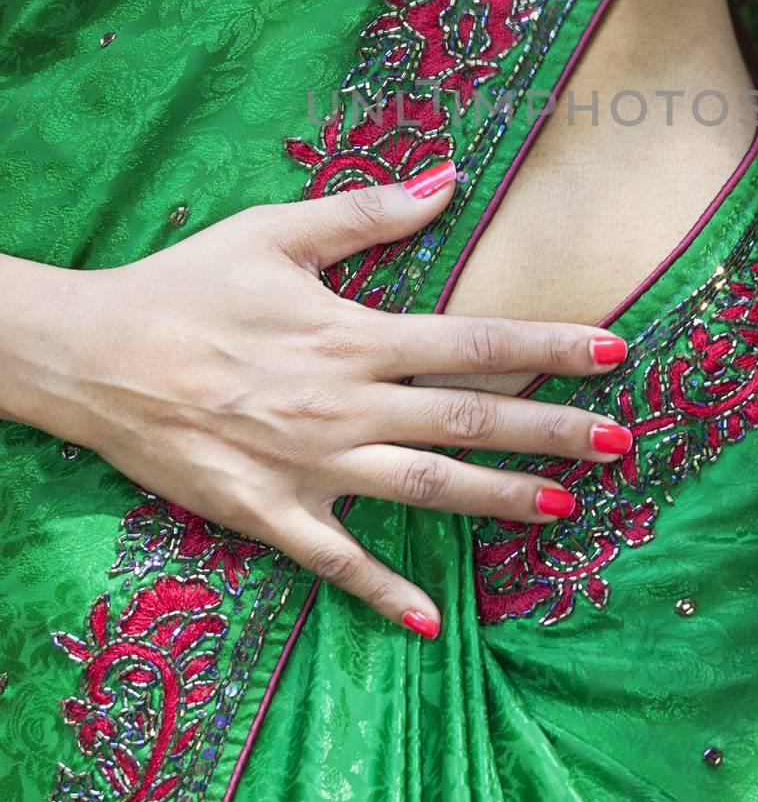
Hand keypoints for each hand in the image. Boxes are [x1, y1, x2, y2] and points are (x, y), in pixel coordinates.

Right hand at [0, 161, 630, 636]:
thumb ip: (368, 211)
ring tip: (564, 510)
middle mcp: (344, 406)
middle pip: (469, 420)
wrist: (94, 357)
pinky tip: (433, 624)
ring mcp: (309, 468)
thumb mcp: (274, 232)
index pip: (474, 341)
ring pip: (425, 490)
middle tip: (619, 441)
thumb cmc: (186, 286)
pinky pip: (337, 562)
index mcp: (352, 335)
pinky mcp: (269, 515)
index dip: (549, 344)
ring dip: (499, 501)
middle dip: (551, 431)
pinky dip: (385, 594)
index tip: (614, 350)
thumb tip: (450, 178)